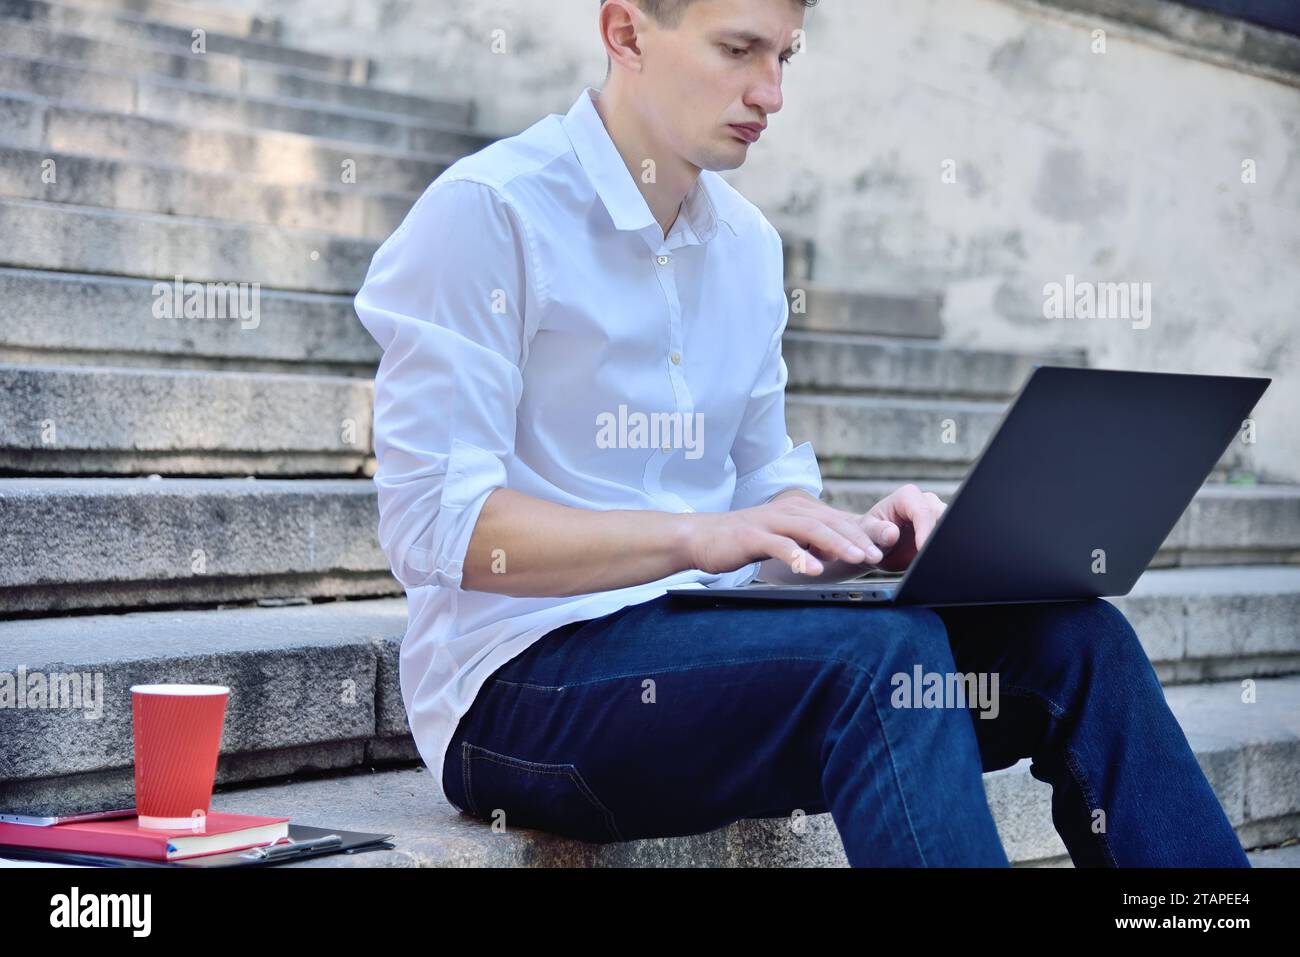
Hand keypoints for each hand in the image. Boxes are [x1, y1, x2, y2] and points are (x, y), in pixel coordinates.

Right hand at [686, 492, 892, 576]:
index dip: (865, 530)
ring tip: (858, 558)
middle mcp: (789, 512)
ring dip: (837, 544)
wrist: (702, 536)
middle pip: (831, 521)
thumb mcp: (784, 540)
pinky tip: (815, 570)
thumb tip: (842, 553)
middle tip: (880, 553)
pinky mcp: (753, 536)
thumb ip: (811, 543)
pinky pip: (781, 546)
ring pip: (811, 530)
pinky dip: (800, 557)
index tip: (889, 544)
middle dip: (859, 536)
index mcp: (799, 512)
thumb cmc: (746, 541)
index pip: (838, 519)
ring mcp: (771, 522)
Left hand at [863, 484, 947, 572]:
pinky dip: (946, 550)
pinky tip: (936, 562)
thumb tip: (892, 533)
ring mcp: (937, 517)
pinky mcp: (941, 532)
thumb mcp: (866, 533)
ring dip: (945, 544)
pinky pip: (950, 540)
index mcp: (907, 496)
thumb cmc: (868, 534)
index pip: (923, 511)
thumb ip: (878, 532)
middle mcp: (926, 502)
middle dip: (940, 536)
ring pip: (952, 528)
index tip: (922, 549)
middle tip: (931, 556)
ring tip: (933, 560)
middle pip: (944, 517)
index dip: (925, 530)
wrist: (874, 546)